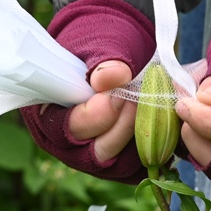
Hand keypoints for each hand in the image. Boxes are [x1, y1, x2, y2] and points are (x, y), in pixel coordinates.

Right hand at [20, 0, 154, 183]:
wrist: (116, 51)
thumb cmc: (98, 46)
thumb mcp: (99, 44)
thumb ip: (104, 60)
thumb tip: (111, 76)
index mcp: (47, 114)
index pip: (68, 128)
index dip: (95, 115)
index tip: (120, 95)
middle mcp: (66, 143)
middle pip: (95, 152)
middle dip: (122, 126)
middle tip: (141, 100)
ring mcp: (92, 155)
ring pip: (119, 162)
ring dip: (141, 138)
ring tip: (155, 107)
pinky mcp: (117, 161)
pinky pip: (136, 166)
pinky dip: (153, 149)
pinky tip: (164, 124)